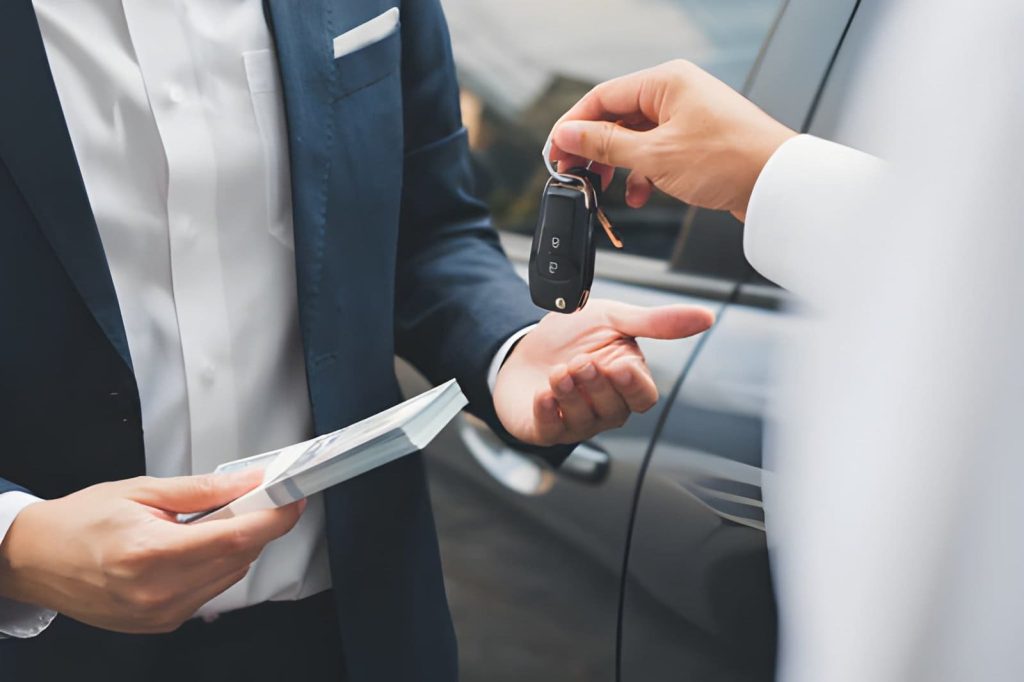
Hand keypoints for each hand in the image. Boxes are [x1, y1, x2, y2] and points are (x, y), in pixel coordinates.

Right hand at [0, 471, 303, 633]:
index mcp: (151, 554)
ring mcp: (161, 614)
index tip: (293, 498)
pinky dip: (215, 565)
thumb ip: (206, 489)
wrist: (38, 559)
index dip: (274, 516)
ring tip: (207, 523)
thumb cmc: (82, 521)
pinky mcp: (163, 624)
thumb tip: (252, 481)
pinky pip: (211, 591)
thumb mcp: (144, 490)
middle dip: (257, 524)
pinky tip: (193, 548)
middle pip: (240, 557)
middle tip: (254, 498)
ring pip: (231, 575)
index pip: (236, 537)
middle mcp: (158, 592)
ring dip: (236, 545)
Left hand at [494, 299, 713, 445]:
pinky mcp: (544, 429)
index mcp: (625, 382)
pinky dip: (546, 412)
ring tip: (558, 371)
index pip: (643, 397)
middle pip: (615, 411)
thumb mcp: (614, 319)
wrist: (523, 344)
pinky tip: (542, 393)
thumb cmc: (572, 336)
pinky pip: (551, 430)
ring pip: (584, 421)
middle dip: (596, 385)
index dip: (633, 385)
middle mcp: (604, 407)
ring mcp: (575, 421)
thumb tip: (706, 317)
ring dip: (570, 395)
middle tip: (581, 361)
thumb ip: (657, 322)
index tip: (619, 366)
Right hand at [549, 60, 796, 219]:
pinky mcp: (696, 141)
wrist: (778, 185)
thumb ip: (605, 146)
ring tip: (604, 189)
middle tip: (574, 175)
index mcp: (665, 81)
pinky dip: (642, 174)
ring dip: (617, 166)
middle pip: (616, 117)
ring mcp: (687, 117)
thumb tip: (567, 136)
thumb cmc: (728, 160)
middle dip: (594, 150)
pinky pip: (655, 153)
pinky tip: (639, 195)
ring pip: (635, 139)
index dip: (572, 126)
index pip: (602, 97)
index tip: (555, 153)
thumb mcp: (654, 155)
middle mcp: (675, 93)